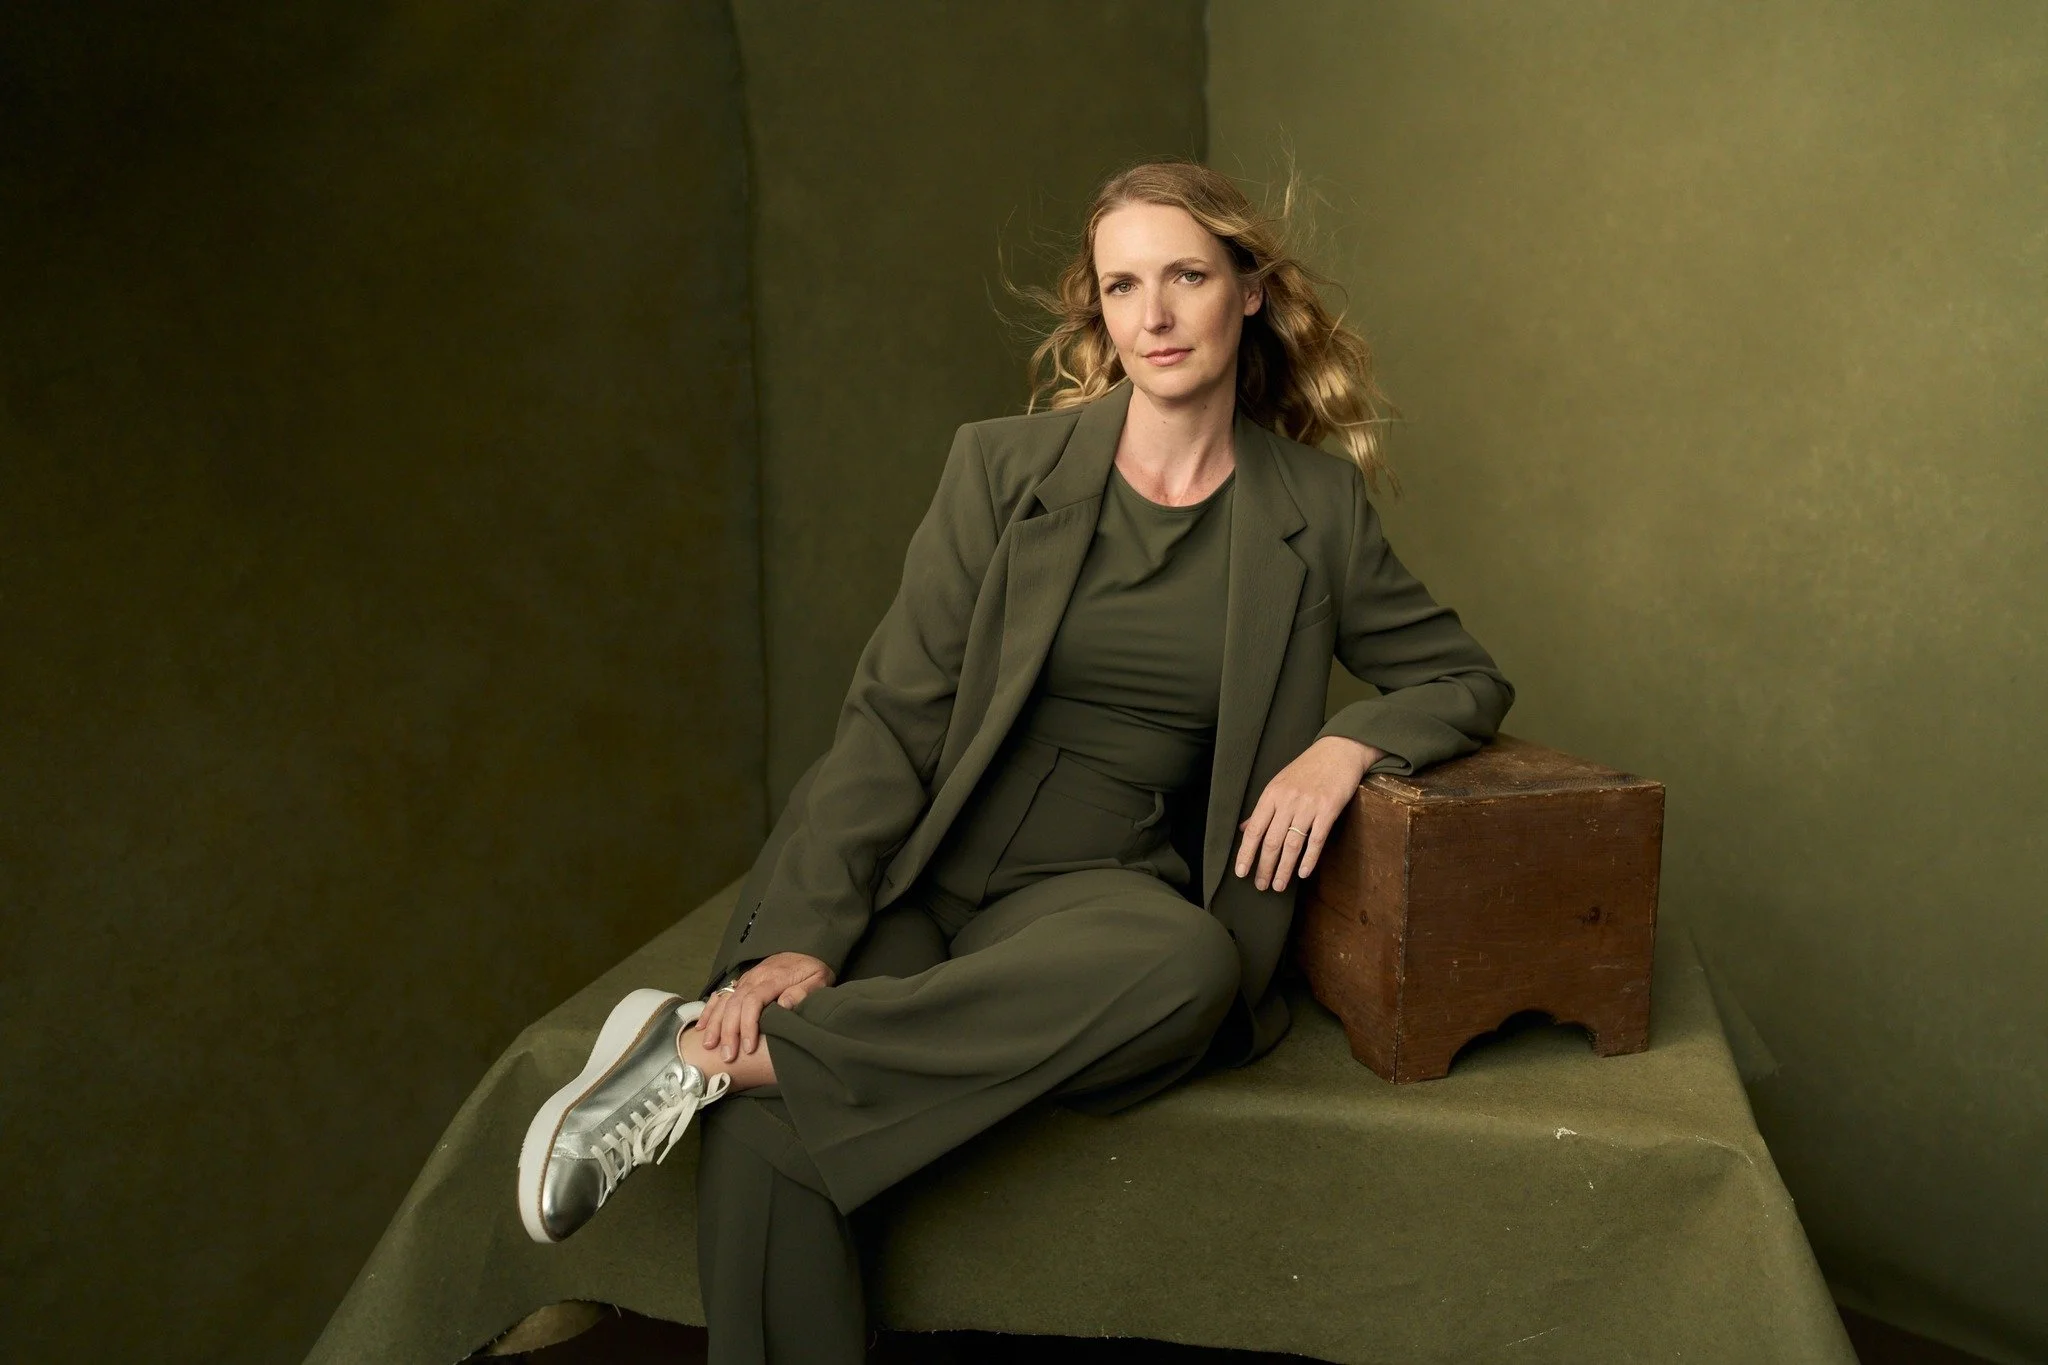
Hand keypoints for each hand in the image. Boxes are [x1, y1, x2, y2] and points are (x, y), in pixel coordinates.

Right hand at [695, 952, 834, 1063]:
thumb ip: (802, 992)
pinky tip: (702, 1025)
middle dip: (728, 1031)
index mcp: (774, 979)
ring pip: (724, 1000)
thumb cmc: (813, 970)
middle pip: (734, 1004)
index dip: (748, 1025)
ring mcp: (746, 978)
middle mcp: (755, 978)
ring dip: (715, 1023)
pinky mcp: (742, 981)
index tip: (748, 1047)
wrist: (807, 950)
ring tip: (709, 1045)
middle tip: (727, 1056)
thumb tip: (783, 1004)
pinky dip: (710, 1009)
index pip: (753, 1001)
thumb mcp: (818, 980)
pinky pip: (721, 994)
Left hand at [1235, 736, 1381, 892]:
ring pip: (1292, 844)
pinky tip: (1303, 873)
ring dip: (1284, 869)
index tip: (1241, 873)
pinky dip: (1309, 859)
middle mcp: (1287, 801)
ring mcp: (1309, 805)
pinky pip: (1316, 839)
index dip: (1246, 853)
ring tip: (1279, 886)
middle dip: (1265, 867)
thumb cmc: (1307, 769)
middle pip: (1271, 841)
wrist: (1338, 751)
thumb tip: (1244, 830)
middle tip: (1261, 886)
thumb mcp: (1279, 784)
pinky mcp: (1329, 809)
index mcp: (1271, 795)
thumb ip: (1263, 809)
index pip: (1254, 829)